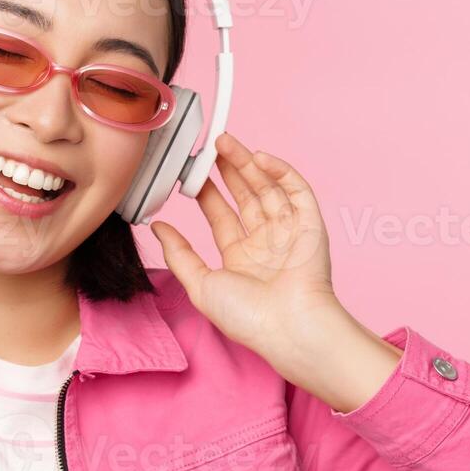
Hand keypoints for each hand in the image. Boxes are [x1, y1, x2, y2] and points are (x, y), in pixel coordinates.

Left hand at [150, 132, 400, 411]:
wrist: (290, 328)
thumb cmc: (248, 317)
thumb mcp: (201, 285)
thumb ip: (179, 254)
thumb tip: (157, 228)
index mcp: (240, 258)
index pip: (221, 216)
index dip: (206, 192)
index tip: (189, 171)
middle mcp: (265, 242)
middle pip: (244, 196)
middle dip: (227, 170)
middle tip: (209, 147)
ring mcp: (289, 232)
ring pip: (267, 188)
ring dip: (248, 164)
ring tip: (226, 142)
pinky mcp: (311, 225)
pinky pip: (297, 191)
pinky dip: (281, 172)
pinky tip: (260, 158)